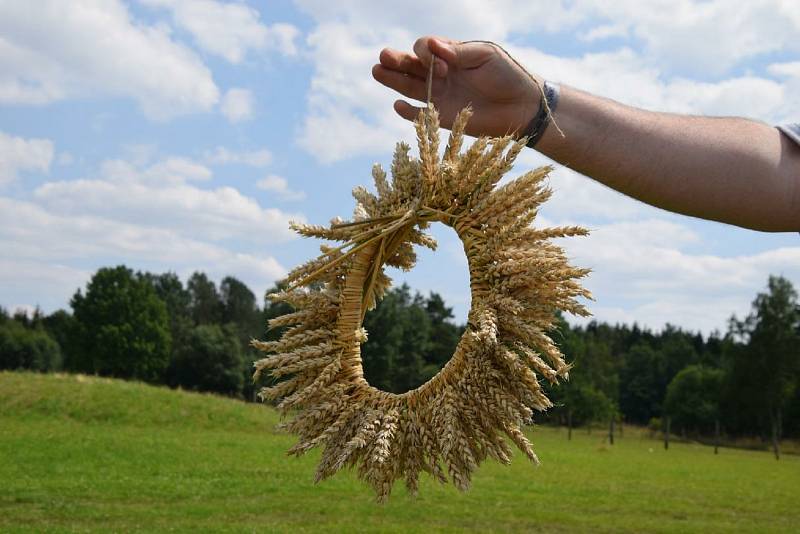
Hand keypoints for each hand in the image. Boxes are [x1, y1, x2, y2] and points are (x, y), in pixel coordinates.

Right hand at [372, 36, 540, 137]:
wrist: (524, 107)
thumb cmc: (508, 75)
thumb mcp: (486, 56)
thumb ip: (458, 52)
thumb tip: (431, 47)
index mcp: (451, 55)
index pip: (425, 48)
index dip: (426, 54)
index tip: (443, 66)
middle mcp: (441, 74)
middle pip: (411, 66)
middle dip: (396, 60)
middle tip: (383, 57)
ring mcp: (440, 96)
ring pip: (410, 87)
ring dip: (393, 80)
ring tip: (377, 71)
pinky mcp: (443, 118)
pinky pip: (420, 116)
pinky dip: (408, 112)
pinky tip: (398, 105)